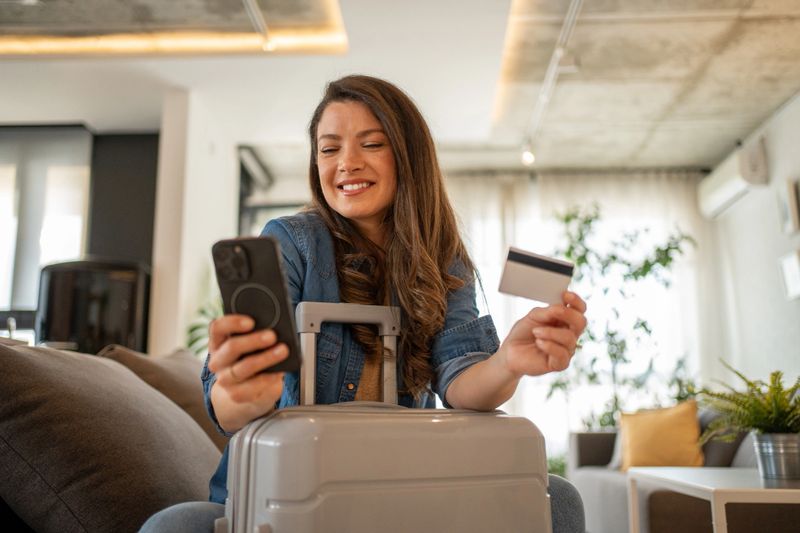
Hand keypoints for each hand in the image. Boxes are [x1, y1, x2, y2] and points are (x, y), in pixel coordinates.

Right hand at [208, 315, 288, 431]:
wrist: (249, 390)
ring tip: (282, 351)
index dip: (232, 323)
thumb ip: (258, 334)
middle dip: (254, 340)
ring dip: (265, 358)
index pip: (217, 328)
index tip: (251, 322)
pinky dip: (267, 378)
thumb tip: (276, 329)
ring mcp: (225, 379)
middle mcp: (218, 360)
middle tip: (272, 336)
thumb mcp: (252, 344)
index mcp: (218, 342)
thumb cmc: (252, 358)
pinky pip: (251, 387)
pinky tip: (278, 373)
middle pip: (231, 347)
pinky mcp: (236, 394)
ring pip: (243, 368)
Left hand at [499, 291, 586, 377]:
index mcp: (565, 321)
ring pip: (569, 338)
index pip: (579, 310)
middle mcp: (569, 335)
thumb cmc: (524, 333)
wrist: (511, 352)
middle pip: (581, 322)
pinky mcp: (560, 364)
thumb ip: (548, 312)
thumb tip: (561, 307)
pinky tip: (538, 343)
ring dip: (550, 332)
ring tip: (535, 332)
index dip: (576, 301)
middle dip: (567, 314)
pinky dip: (548, 345)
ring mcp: (566, 350)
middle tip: (553, 312)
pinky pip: (562, 353)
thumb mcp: (533, 316)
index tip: (565, 295)